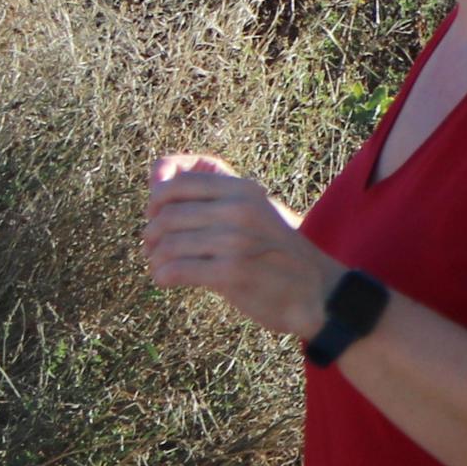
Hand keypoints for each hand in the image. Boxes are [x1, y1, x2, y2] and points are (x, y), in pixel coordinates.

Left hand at [142, 154, 337, 342]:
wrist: (315, 291)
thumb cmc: (274, 252)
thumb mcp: (253, 212)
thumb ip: (212, 196)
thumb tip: (154, 174)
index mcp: (244, 190)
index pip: (178, 183)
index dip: (155, 201)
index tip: (156, 219)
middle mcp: (241, 210)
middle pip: (167, 215)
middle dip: (151, 236)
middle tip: (153, 250)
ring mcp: (237, 241)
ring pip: (166, 245)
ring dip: (155, 260)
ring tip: (161, 267)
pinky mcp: (232, 272)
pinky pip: (174, 270)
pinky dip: (163, 277)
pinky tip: (168, 280)